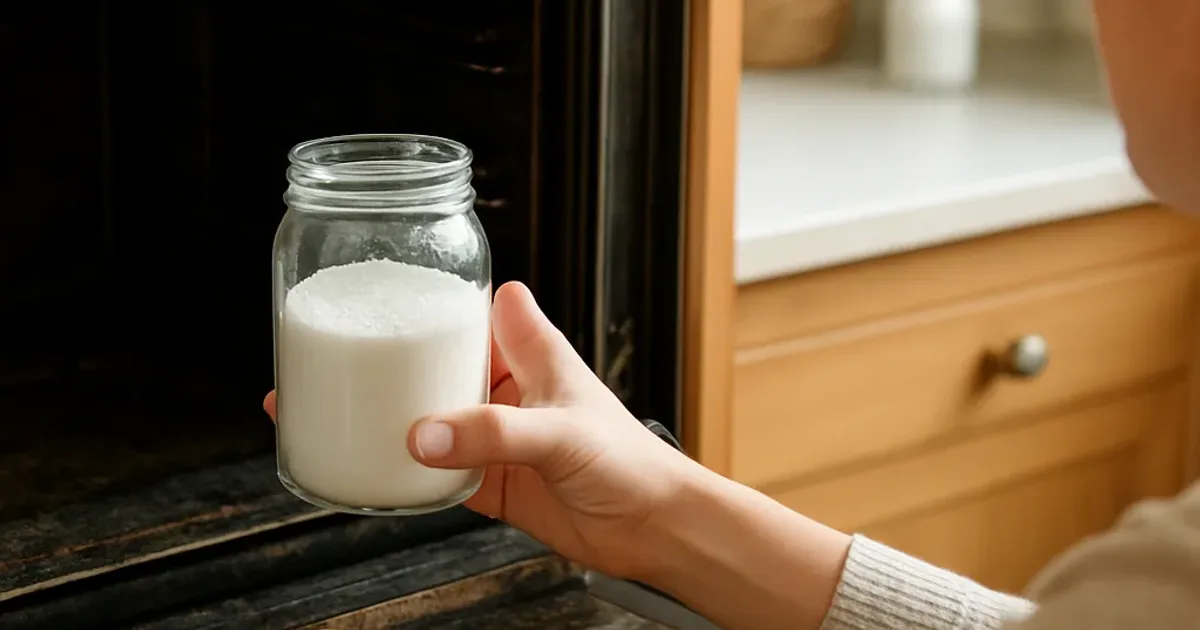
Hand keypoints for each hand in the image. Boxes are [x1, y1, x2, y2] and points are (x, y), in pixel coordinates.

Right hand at [264, 281, 700, 578]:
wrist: (651, 528)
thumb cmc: (631, 460)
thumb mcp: (561, 431)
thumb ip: (494, 432)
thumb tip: (425, 433)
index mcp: (529, 353)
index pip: (475, 306)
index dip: (435, 294)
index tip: (384, 288)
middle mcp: (506, 389)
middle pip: (437, 362)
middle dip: (391, 359)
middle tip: (339, 353)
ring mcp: (493, 435)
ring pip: (428, 416)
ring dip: (390, 415)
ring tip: (337, 406)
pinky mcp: (487, 481)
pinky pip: (433, 472)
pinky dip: (404, 472)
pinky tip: (371, 466)